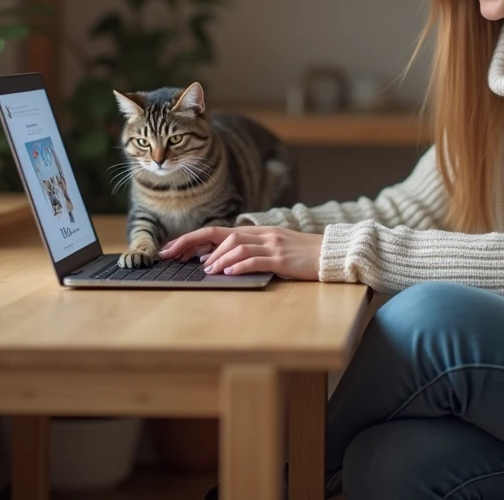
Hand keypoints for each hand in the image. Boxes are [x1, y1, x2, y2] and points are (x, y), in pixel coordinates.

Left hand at [158, 226, 320, 280]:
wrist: (331, 252)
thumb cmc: (302, 255)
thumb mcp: (273, 248)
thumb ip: (248, 251)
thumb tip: (216, 260)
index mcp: (257, 231)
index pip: (218, 231)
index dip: (192, 239)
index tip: (172, 249)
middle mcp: (262, 234)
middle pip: (220, 235)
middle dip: (192, 245)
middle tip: (174, 257)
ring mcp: (272, 245)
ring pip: (236, 247)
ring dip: (217, 259)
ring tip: (205, 271)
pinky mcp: (282, 259)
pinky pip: (257, 260)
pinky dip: (240, 266)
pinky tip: (228, 273)